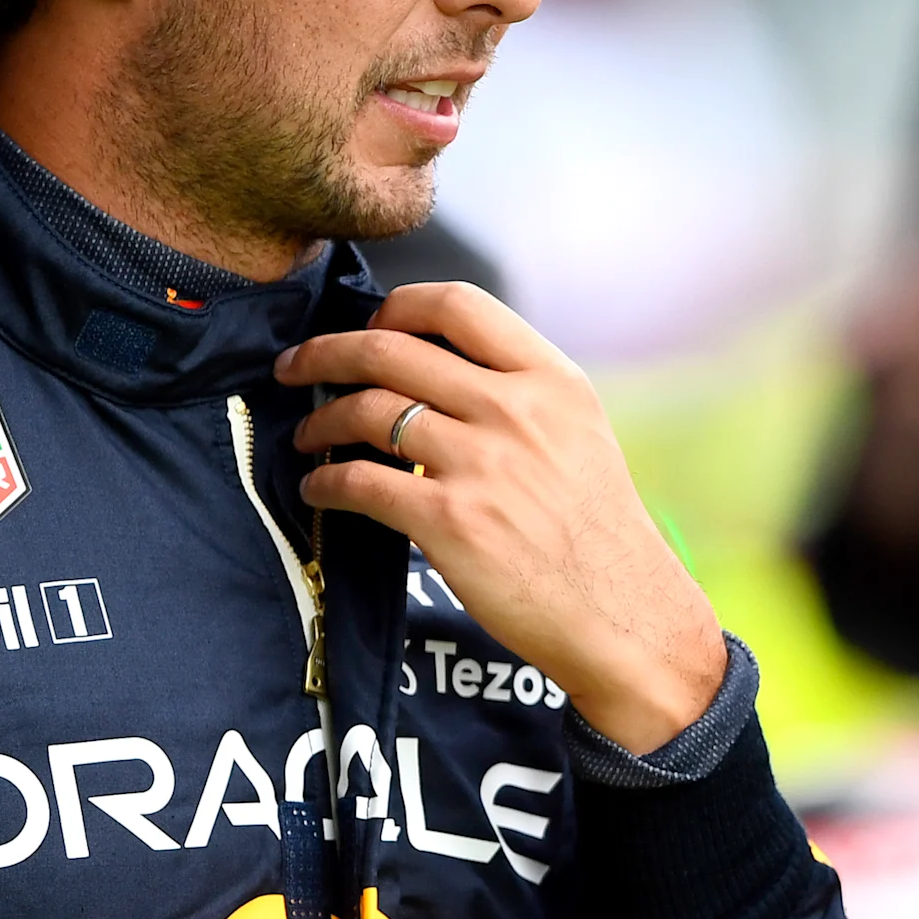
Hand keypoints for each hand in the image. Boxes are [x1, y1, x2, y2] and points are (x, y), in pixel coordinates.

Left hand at [280, 283, 723, 756]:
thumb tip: (438, 367)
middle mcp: (515, 409)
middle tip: (297, 366)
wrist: (621, 614)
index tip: (370, 324)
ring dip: (320, 419)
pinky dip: (325, 480)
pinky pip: (359, 482)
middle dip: (327, 352)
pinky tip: (319, 488)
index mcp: (550, 380)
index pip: (458, 304)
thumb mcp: (579, 432)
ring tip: (307, 435)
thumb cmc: (597, 530)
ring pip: (366, 409)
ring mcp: (481, 464)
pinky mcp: (449, 521)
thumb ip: (520, 390)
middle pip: (392, 348)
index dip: (396, 306)